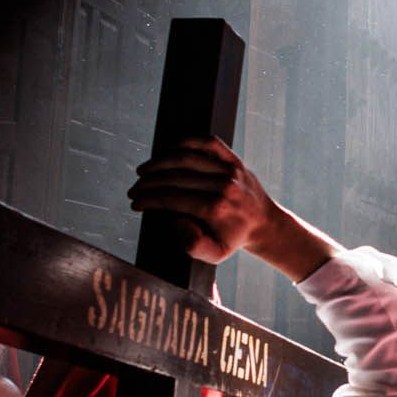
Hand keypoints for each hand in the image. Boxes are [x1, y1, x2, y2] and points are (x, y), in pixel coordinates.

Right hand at [126, 138, 325, 278]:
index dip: (149, 200)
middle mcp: (223, 186)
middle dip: (148, 184)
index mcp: (216, 209)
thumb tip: (177, 222)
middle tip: (133, 190)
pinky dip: (185, 142)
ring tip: (142, 172)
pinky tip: (167, 151)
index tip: (134, 203)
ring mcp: (229, 169)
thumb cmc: (232, 239)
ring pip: (186, 158)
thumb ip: (194, 246)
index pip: (173, 198)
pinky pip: (208, 142)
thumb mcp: (215, 254)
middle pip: (175, 178)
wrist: (263, 223)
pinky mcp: (234, 159)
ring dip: (159, 163)